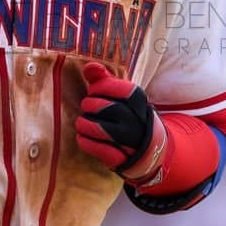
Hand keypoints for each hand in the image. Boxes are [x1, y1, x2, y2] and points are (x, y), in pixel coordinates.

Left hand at [75, 63, 169, 184]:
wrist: (145, 149)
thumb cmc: (124, 115)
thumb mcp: (119, 96)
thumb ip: (103, 79)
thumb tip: (89, 66)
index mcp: (138, 101)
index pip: (117, 88)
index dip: (99, 88)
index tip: (93, 91)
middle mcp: (137, 120)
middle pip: (106, 108)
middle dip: (90, 106)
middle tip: (86, 107)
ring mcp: (131, 141)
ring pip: (101, 129)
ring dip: (84, 125)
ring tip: (81, 123)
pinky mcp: (122, 159)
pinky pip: (99, 149)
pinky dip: (86, 142)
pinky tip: (82, 137)